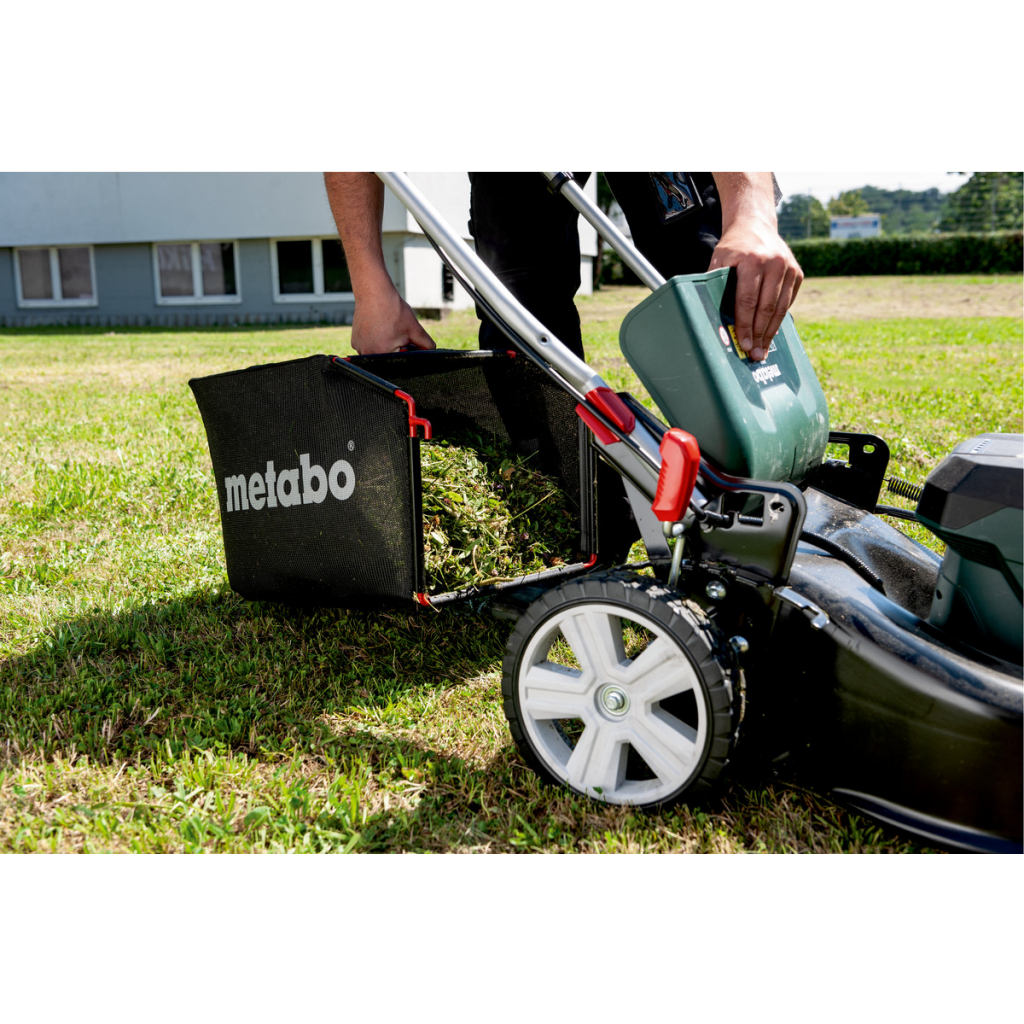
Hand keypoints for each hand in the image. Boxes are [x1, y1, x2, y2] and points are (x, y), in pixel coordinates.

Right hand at [351, 286, 435, 354]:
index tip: (405, 340)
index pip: (400, 361)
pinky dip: (374, 342)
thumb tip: (431, 352)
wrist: (374, 293)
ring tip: (386, 329)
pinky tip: (377, 329)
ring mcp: (359, 348)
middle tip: (395, 332)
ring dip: (384, 346)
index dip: (406, 352)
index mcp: (384, 353)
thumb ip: (426, 344)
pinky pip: (368, 347)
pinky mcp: (354, 342)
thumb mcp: (415, 328)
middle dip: (395, 349)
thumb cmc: (394, 310)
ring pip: (377, 354)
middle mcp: (369, 354)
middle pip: (388, 359)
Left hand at [709, 215, 802, 361]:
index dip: (745, 325)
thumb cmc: (733, 247)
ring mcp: (789, 268)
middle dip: (759, 335)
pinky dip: (779, 319)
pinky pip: (788, 302)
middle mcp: (774, 263)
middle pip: (766, 308)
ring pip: (780, 308)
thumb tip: (707, 315)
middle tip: (755, 355)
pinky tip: (770, 333)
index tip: (743, 344)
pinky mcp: (797, 273)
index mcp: (752, 260)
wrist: (755, 224)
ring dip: (771, 332)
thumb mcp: (719, 260)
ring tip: (763, 350)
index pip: (748, 300)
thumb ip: (715, 283)